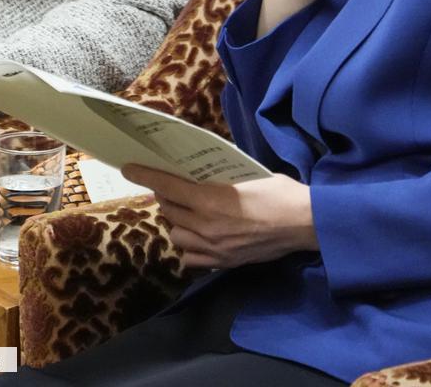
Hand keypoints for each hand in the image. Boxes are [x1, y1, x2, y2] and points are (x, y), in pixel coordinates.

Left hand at [122, 165, 317, 268]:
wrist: (302, 224)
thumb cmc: (279, 193)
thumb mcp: (247, 176)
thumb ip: (220, 180)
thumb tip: (203, 175)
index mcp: (211, 199)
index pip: (168, 186)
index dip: (145, 175)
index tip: (128, 168)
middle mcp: (206, 226)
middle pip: (169, 209)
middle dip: (165, 195)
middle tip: (171, 185)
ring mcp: (213, 248)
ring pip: (176, 234)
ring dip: (176, 220)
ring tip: (187, 211)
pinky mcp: (223, 262)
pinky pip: (191, 257)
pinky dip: (189, 245)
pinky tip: (199, 235)